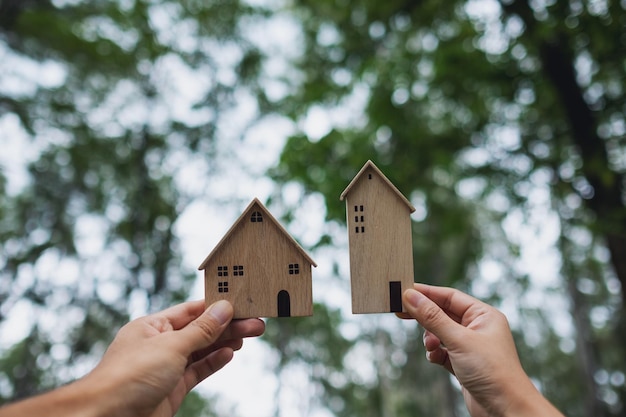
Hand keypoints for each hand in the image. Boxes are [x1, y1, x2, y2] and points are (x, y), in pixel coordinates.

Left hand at [88, 299, 264, 416]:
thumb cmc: (129, 376)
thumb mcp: (171, 346)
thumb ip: (201, 330)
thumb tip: (224, 308)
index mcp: (152, 326)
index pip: (191, 310)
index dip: (217, 306)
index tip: (242, 302)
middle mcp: (159, 343)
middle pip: (201, 330)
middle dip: (228, 325)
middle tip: (256, 323)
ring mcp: (166, 367)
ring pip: (202, 350)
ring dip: (226, 342)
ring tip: (250, 335)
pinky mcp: (171, 389)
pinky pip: (198, 371)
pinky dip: (214, 362)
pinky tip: (230, 354)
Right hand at [400, 283, 562, 416]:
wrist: (506, 410)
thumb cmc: (491, 371)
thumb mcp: (458, 340)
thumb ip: (432, 317)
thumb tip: (410, 296)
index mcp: (483, 315)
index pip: (449, 296)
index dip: (426, 293)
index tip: (404, 291)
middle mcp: (478, 328)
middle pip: (443, 314)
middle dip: (424, 317)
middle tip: (400, 313)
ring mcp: (471, 347)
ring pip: (440, 333)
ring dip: (430, 339)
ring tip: (431, 347)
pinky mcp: (464, 364)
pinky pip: (443, 351)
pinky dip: (435, 353)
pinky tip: (435, 358)